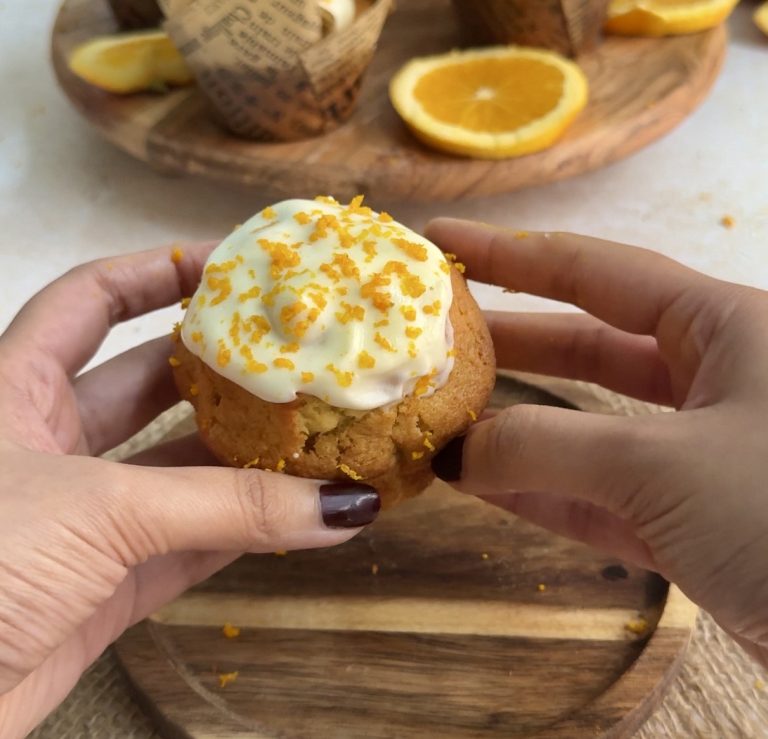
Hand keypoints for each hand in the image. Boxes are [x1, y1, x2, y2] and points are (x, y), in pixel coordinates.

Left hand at [0, 245, 378, 737]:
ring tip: (315, 430)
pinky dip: (247, 531)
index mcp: (12, 389)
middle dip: (220, 365)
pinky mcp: (106, 583)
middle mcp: (48, 443)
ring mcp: (82, 515)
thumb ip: (225, 508)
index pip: (90, 299)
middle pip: (149, 380)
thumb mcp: (96, 512)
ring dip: (246, 457)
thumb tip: (337, 505)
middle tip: (292, 350)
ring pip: (179, 467)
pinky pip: (192, 542)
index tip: (231, 265)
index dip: (157, 271)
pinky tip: (304, 516)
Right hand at [427, 219, 767, 666]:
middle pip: (585, 346)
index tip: (442, 246)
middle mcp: (714, 379)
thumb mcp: (664, 465)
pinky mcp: (693, 521)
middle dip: (507, 343)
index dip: (512, 255)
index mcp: (725, 326)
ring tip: (443, 420)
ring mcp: (700, 454)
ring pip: (588, 427)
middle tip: (432, 339)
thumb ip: (548, 448)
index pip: (596, 272)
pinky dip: (541, 491)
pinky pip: (599, 494)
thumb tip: (458, 453)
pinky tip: (481, 486)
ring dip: (516, 428)